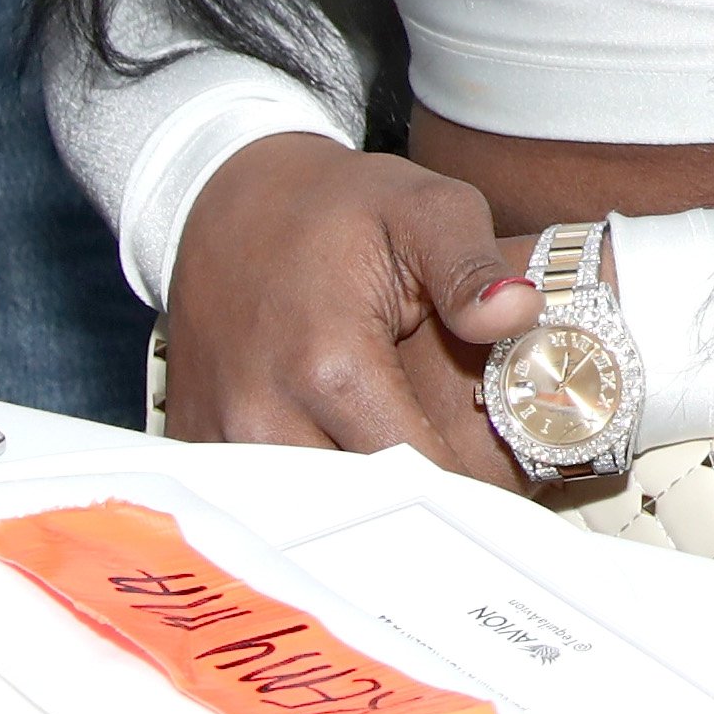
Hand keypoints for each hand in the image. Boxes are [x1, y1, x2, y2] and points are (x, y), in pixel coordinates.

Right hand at [161, 134, 541, 488]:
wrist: (228, 196)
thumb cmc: (339, 206)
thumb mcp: (423, 209)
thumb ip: (471, 268)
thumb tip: (517, 312)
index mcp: (330, 363)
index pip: (416, 475)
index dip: (467, 491)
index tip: (503, 489)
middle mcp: (264, 411)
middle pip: (358, 511)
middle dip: (413, 512)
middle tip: (462, 502)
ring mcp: (220, 430)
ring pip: (303, 517)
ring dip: (355, 512)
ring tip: (405, 492)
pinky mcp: (195, 438)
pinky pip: (256, 500)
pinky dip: (300, 499)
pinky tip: (342, 475)